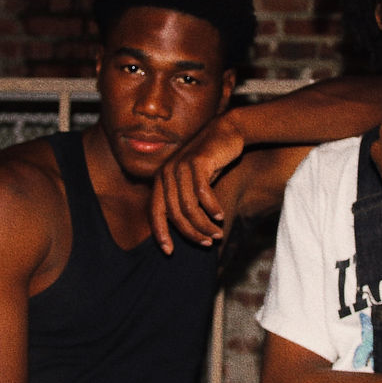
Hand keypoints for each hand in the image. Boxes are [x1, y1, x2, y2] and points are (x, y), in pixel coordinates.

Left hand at [150, 114, 245, 253]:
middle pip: (174, 214)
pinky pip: (202, 193)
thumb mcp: (193, 181)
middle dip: (191, 233)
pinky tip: (220, 215)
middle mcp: (166, 173)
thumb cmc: (210, 161)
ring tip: (217, 233)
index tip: (169, 251)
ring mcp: (180, 166)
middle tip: (208, 242)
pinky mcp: (197, 162)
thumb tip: (185, 230)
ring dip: (204, 224)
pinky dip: (212, 208)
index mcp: (161, 179)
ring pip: (189, 207)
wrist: (226, 131)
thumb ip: (185, 200)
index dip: (160, 234)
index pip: (155, 212)